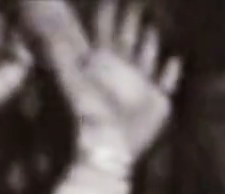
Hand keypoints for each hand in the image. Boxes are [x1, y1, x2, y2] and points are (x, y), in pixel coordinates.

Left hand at [28, 0, 180, 174]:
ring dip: (151, 41)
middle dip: (133, 19)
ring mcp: (140, 86)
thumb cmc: (86, 116)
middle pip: (129, 38)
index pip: (106, 30)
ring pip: (148, 56)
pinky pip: (167, 83)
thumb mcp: (69, 81)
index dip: (107, 12)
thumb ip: (61, 55)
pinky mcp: (157, 102)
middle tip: (139, 0)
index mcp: (103, 63)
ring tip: (153, 25)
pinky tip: (176, 60)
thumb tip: (48, 31)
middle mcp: (122, 71)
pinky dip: (172, 72)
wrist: (105, 148)